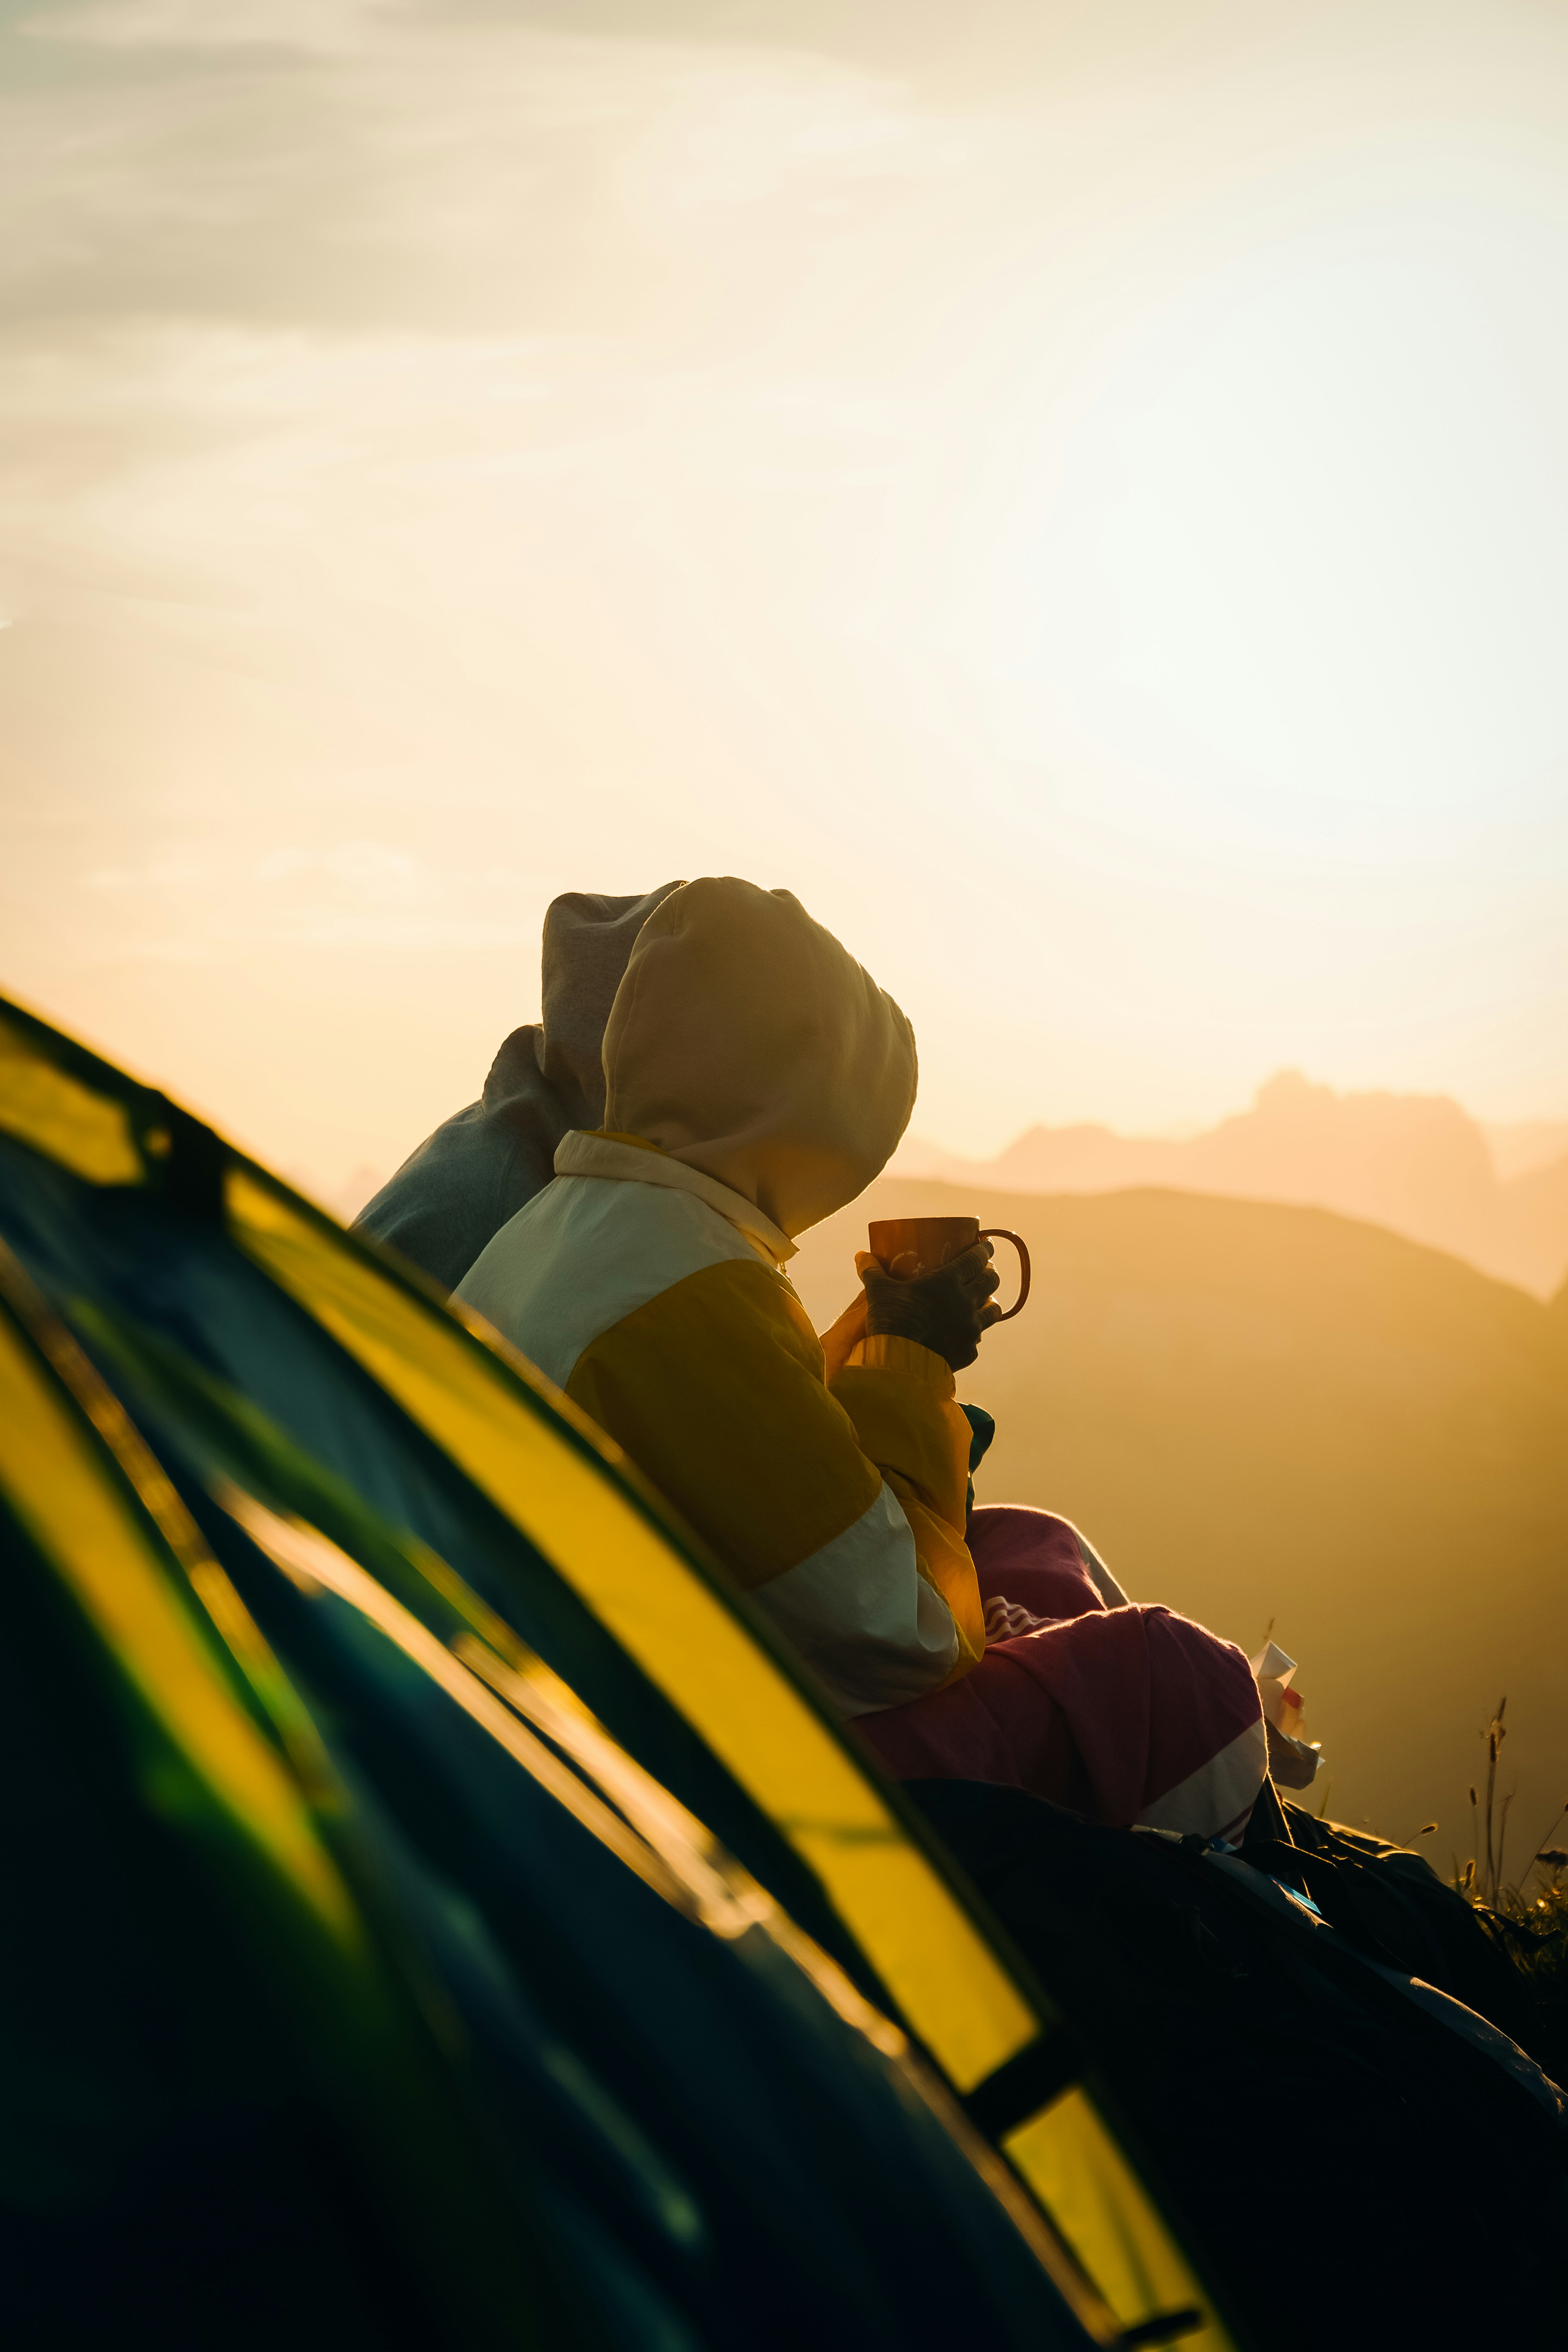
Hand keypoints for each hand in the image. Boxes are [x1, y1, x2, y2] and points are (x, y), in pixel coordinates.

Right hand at [859, 1239, 1000, 1370]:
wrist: (898, 1364)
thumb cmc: (890, 1321)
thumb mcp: (878, 1292)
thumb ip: (872, 1272)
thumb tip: (860, 1255)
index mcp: (947, 1282)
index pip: (976, 1259)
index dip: (985, 1250)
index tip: (987, 1245)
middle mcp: (965, 1303)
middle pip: (990, 1281)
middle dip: (990, 1272)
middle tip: (985, 1270)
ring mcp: (970, 1329)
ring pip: (993, 1310)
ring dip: (990, 1302)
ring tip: (984, 1299)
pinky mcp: (969, 1351)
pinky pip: (978, 1338)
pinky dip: (975, 1332)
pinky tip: (968, 1332)